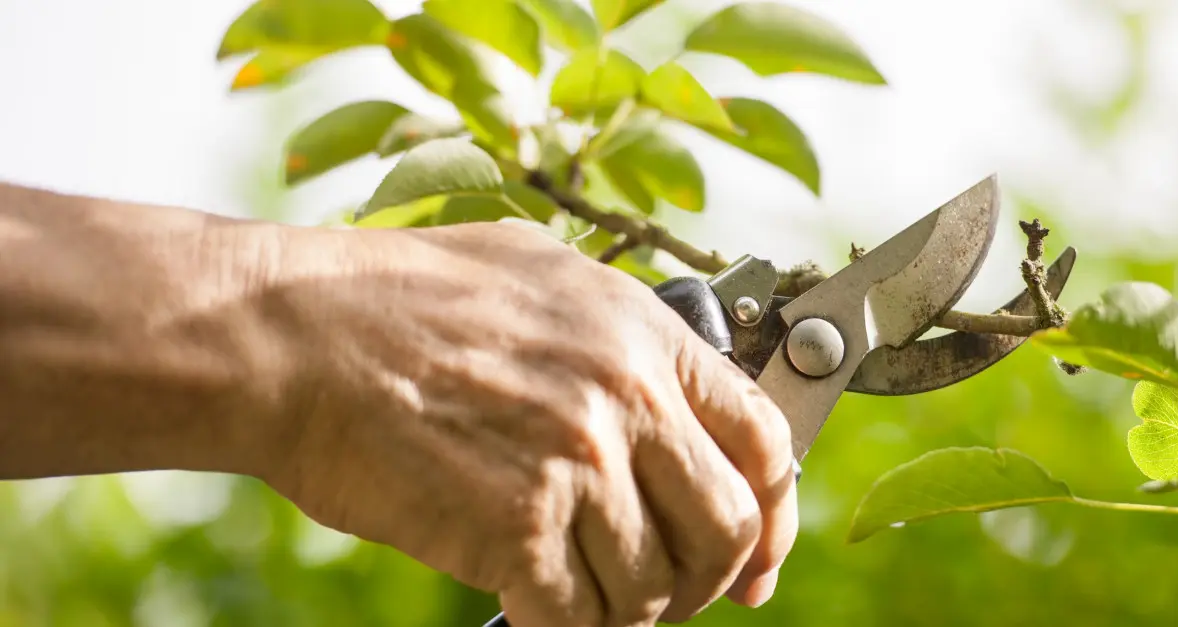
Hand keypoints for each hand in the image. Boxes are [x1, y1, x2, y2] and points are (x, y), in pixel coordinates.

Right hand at [258, 221, 798, 625]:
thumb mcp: (540, 275)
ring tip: (585, 594)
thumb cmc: (400, 298)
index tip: (757, 557)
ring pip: (654, 587)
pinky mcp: (515, 527)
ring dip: (629, 610)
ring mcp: (576, 462)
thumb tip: (671, 395)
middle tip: (672, 595)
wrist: (294, 334)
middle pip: (727, 527)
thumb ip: (620, 334)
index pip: (765, 439)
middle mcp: (627, 397)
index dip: (773, 513)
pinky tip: (538, 610)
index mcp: (645, 334)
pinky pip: (579, 618)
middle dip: (710, 580)